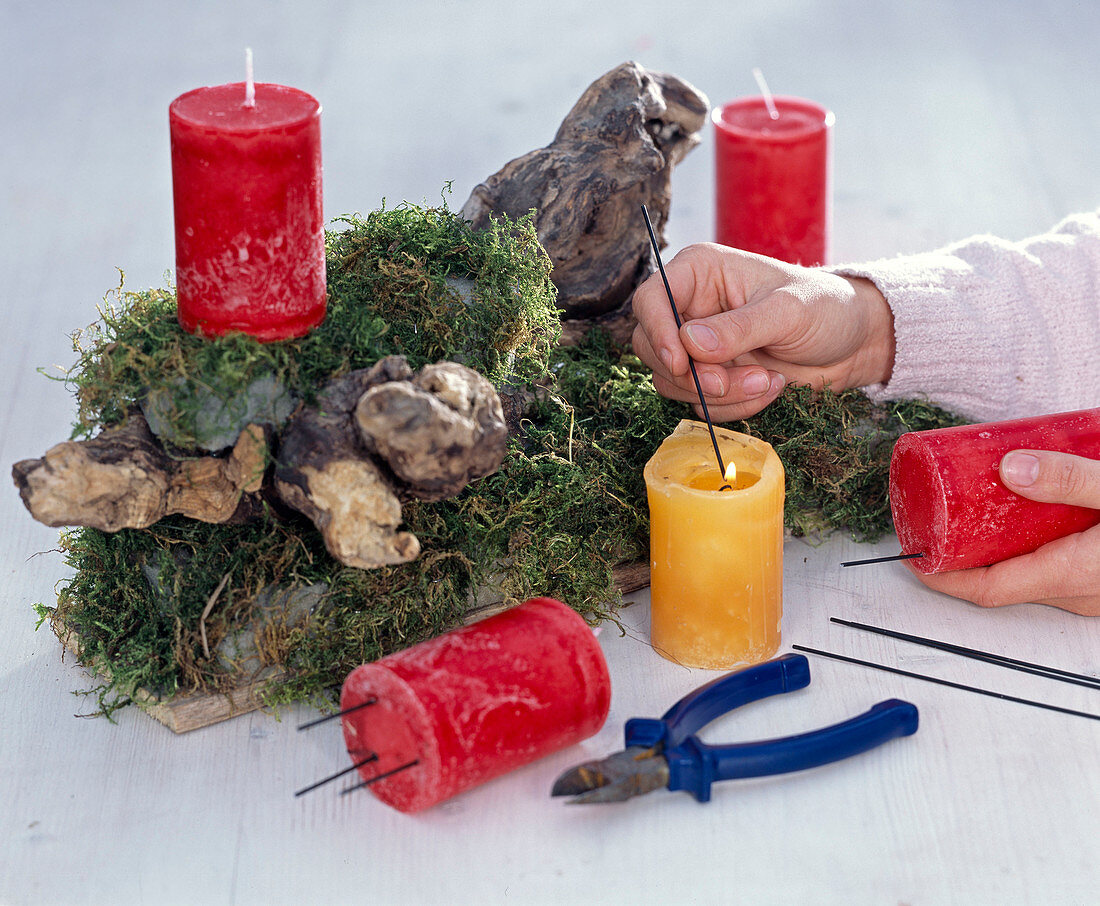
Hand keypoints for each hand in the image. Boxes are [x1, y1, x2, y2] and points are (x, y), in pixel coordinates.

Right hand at [630, 243, 895, 420]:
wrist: (851, 343)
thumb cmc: (825, 309)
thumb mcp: (787, 312)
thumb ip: (739, 327)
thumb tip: (690, 342)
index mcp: (700, 272)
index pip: (650, 299)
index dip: (657, 332)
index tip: (681, 363)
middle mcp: (690, 306)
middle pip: (652, 347)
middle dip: (693, 374)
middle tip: (730, 382)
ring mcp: (697, 345)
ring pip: (673, 381)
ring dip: (719, 394)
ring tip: (768, 381)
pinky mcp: (710, 375)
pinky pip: (698, 402)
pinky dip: (731, 406)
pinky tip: (768, 388)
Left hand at [913, 450, 1099, 615]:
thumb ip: (1070, 478)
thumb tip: (1011, 469)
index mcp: (1071, 573)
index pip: (987, 587)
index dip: (943, 575)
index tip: (915, 555)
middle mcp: (1078, 589)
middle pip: (1002, 578)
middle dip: (966, 551)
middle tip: (939, 518)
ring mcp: (1092, 585)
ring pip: (1029, 570)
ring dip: (1000, 544)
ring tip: (980, 506)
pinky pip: (1054, 564)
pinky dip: (1030, 541)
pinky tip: (1030, 511)